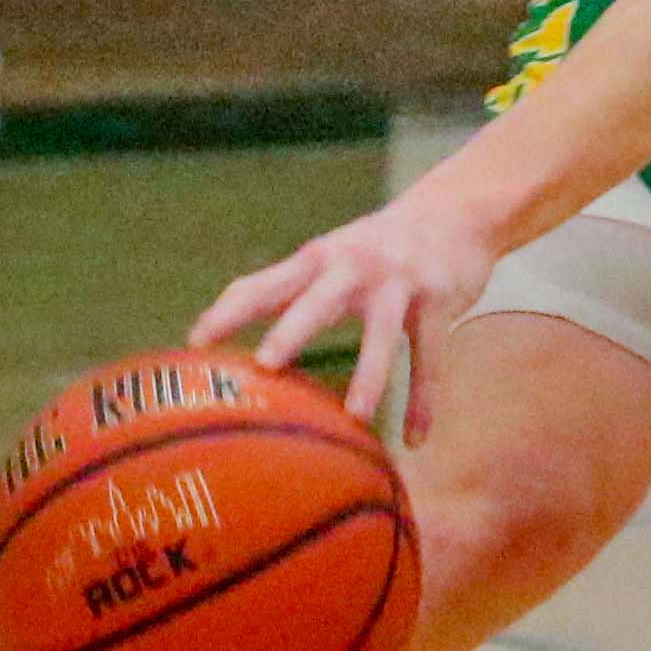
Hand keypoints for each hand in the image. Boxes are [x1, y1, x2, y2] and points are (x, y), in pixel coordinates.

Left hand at [190, 177, 505, 436]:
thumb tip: (217, 328)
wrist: (454, 211)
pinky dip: (423, 399)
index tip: (195, 344)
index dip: (228, 312)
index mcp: (316, 261)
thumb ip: (283, 289)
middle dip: (291, 331)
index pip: (262, 284)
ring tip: (356, 419)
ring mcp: (398, 282)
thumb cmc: (375, 248)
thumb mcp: (328, 259)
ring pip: (382, 333)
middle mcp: (352, 266)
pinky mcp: (438, 299)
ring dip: (370, 376)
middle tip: (264, 366)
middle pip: (318, 300)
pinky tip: (414, 439)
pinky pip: (430, 356)